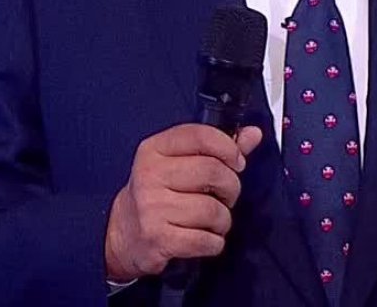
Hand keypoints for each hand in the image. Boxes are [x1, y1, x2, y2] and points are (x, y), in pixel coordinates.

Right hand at [104, 123, 262, 281]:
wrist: (122, 233)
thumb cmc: (159, 194)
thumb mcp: (179, 163)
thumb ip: (218, 148)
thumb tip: (253, 134)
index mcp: (154, 149)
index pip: (201, 136)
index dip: (229, 148)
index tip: (237, 162)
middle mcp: (149, 175)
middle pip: (213, 172)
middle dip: (231, 188)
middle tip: (225, 197)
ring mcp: (151, 207)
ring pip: (213, 210)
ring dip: (223, 220)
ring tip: (213, 221)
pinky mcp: (157, 239)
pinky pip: (205, 240)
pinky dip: (214, 242)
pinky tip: (205, 238)